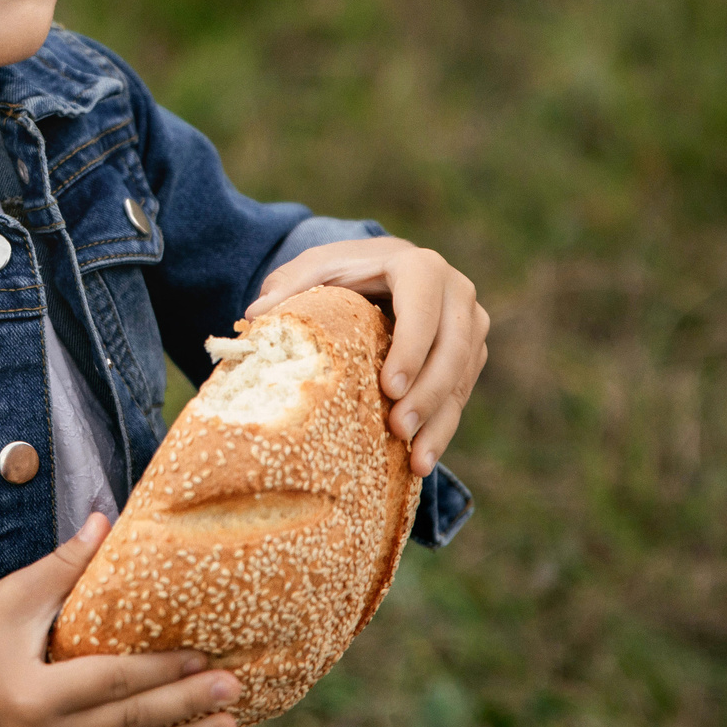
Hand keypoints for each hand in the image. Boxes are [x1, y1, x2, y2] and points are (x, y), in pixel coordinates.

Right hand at [0, 513, 238, 726]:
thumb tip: (108, 519)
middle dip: (187, 705)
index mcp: (31, 695)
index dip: (160, 669)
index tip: (203, 655)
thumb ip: (67, 563)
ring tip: (230, 724)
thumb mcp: (18, 593)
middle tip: (233, 687)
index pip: (111, 682)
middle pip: (130, 722)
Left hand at [246, 236, 487, 477]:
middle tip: (399, 430)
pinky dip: (443, 428)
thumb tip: (254, 317)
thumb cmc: (344, 272)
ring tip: (415, 460)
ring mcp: (470, 324)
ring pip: (462, 376)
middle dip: (428, 393)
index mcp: (419, 266)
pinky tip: (422, 460)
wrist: (381, 273)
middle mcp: (456, 291)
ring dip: (439, 420)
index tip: (390, 387)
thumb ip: (287, 285)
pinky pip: (462, 394)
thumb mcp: (315, 269)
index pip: (423, 307)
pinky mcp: (472, 354)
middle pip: (453, 346)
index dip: (412, 347)